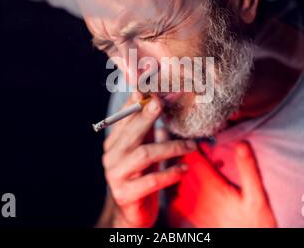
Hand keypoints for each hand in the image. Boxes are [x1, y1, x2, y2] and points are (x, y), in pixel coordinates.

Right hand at [102, 92, 196, 227]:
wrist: (132, 212)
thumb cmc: (141, 175)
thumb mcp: (143, 148)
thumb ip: (146, 128)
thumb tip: (155, 98)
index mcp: (114, 143)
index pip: (124, 118)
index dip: (137, 103)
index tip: (153, 90)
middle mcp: (112, 157)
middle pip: (131, 133)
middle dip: (148, 116)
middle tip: (162, 104)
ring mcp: (117, 176)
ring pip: (144, 155)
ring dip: (170, 147)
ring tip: (191, 145)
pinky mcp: (126, 194)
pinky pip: (151, 181)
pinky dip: (170, 173)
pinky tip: (184, 168)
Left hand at [169, 140, 276, 226]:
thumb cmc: (255, 224)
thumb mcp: (257, 196)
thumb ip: (248, 169)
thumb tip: (242, 144)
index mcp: (213, 189)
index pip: (194, 161)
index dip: (193, 148)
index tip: (197, 142)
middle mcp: (199, 199)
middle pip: (183, 171)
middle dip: (187, 159)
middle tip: (194, 152)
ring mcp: (194, 210)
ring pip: (178, 185)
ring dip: (183, 174)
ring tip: (194, 170)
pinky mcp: (194, 220)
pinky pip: (177, 203)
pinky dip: (179, 192)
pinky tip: (188, 190)